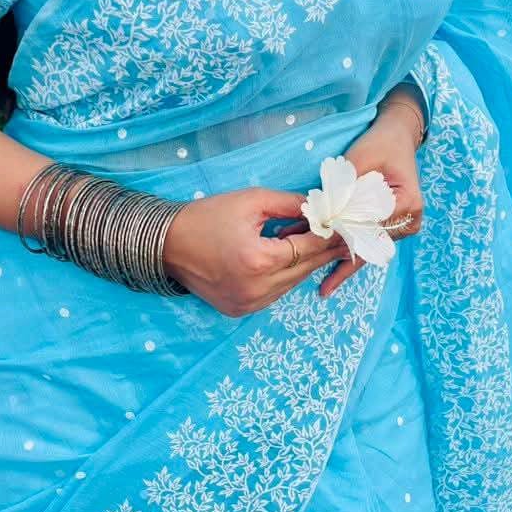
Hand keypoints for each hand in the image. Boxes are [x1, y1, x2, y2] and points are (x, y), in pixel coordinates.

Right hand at [162, 187, 350, 316]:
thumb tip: (319, 207)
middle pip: (304, 269)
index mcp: (259, 260)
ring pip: (292, 284)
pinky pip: (274, 294)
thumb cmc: (206, 217)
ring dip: (304, 264)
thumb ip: (289, 204)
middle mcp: (256, 288)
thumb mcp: (250, 201)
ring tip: (313, 242)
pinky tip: (286, 258)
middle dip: (323, 251)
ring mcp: (248, 304)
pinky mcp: (240, 310)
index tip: (345, 226)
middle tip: (343, 236)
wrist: (166, 245)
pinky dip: (284, 277)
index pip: (308, 249)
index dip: (329, 236)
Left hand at [278, 99, 423, 297]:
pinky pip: (365, 247)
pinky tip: (329, 283)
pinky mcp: (390, 231)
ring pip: (364, 249)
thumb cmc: (379, 144)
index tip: (312, 238)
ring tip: (311, 276)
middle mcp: (409, 222)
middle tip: (301, 261)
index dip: (338, 231)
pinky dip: (344, 256)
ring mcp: (402, 229)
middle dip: (332, 250)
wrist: (397, 138)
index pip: (367, 223)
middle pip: (366, 242)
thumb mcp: (359, 159)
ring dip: (335, 256)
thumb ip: (343, 188)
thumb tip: (320, 214)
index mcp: (407, 203)